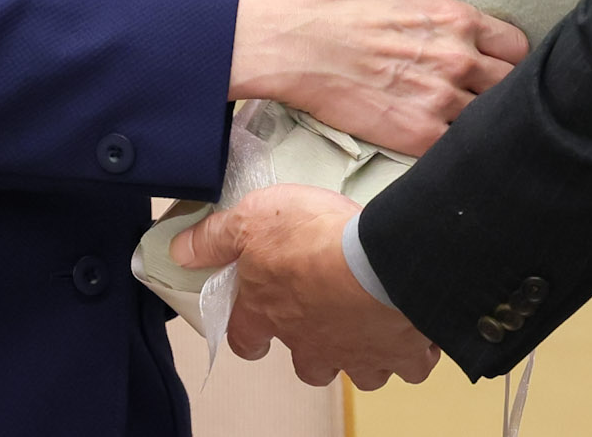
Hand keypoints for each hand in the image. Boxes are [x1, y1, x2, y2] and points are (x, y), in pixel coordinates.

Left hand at [172, 184, 439, 388]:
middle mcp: (312, 344)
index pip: (245, 340)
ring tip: (370, 322)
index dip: (248, 337)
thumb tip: (178, 250)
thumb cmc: (314, 239)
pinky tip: (412, 324)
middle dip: (314, 351)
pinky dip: (411, 349)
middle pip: (309, 367)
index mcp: (271, 315)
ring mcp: (358, 354)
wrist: (381, 261)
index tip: (255, 332)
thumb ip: (215, 237)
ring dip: (363, 352)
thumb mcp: (251, 219)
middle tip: (324, 321)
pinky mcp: (401, 353)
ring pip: (359, 371)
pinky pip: (408, 363)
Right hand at [228, 0, 531, 156]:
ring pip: (490, 120)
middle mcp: (456, 61)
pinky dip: (456, 146)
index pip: (516, 46)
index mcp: (457, 20)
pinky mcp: (416, 136)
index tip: (490, 58)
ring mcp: (438, 102)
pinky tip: (441, 136)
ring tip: (461, 115)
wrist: (291, 46)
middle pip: (511, 85)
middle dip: (499, 87)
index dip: (506, 54)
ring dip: (479, 118)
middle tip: (477, 88)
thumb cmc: (340, 4)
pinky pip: (460, 150)